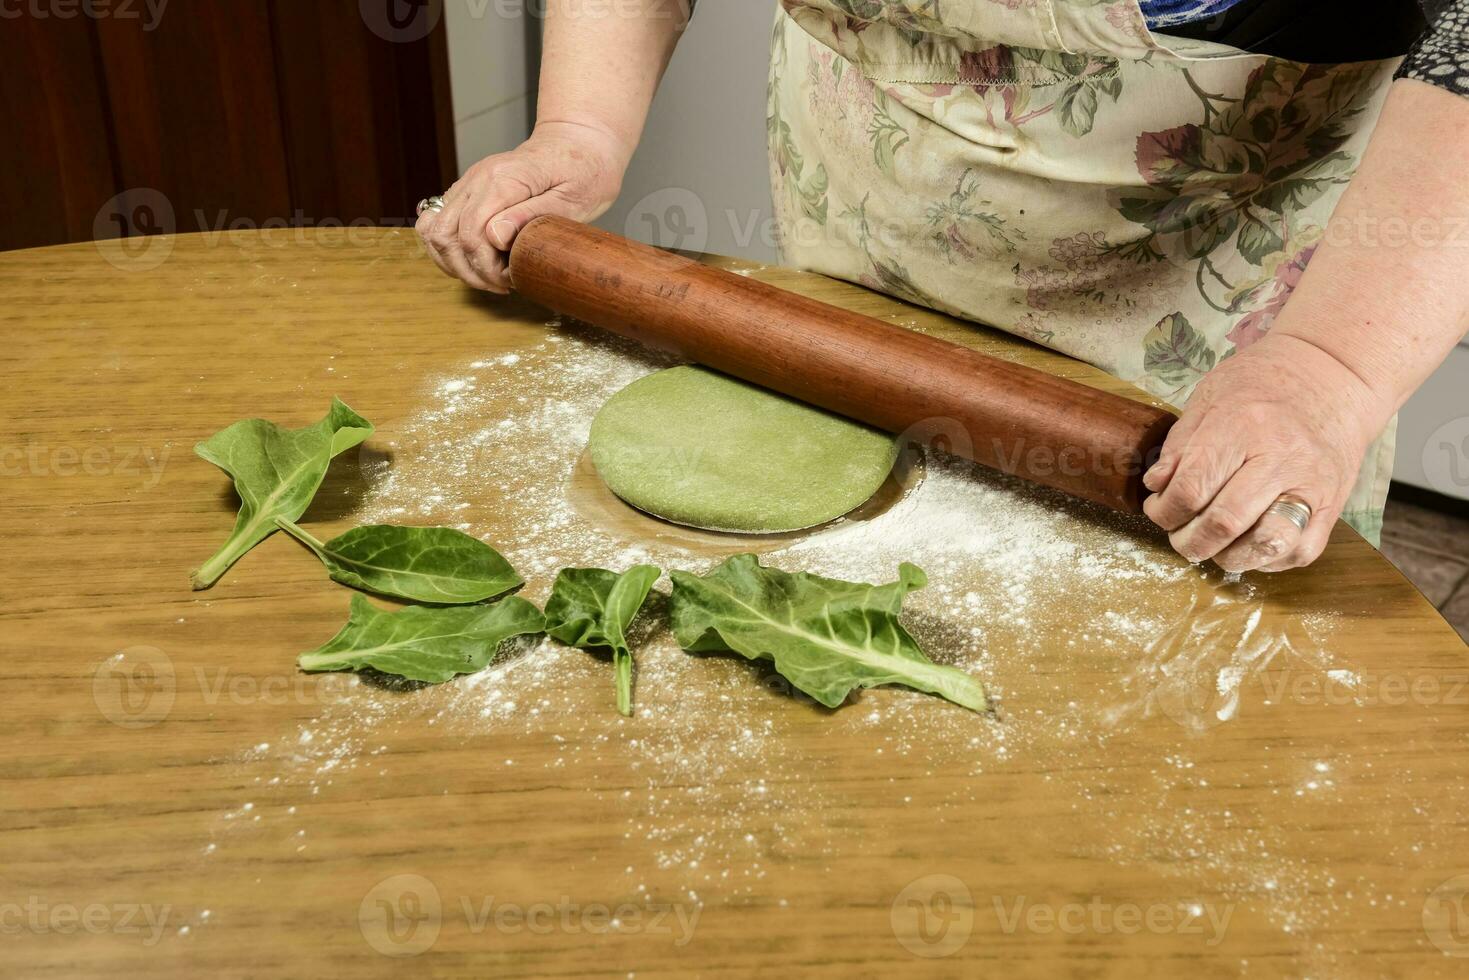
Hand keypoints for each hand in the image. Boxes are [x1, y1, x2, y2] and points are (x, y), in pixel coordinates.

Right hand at [414, 121, 631, 293]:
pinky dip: (451, 247)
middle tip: (500, 284)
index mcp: (502, 179)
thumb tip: (494, 237)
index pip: (470, 233)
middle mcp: (478, 178)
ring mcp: (469, 182)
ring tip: (488, 276)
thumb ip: (531, 216)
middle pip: (443, 233)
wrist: (578, 142)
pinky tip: (480, 260)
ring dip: (454, 261)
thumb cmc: (584, 170)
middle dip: (467, 269)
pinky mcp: (468, 189)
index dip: (484, 266)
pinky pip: (440, 221)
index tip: (510, 280)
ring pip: (433, 229)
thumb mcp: (572, 199)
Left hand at [1141, 334, 1390, 572]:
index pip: (1192, 488)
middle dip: (1189, 542)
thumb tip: (1156, 485)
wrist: (1333, 377)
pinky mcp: (1333, 505)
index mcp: (1242, 426)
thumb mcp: (1209, 397)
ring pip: (1266, 544)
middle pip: (1224, 523)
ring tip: (1214, 545)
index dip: (1164, 512)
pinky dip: (1267, 560)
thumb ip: (1180, 444)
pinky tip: (1249, 544)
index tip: (1159, 510)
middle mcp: (1280, 457)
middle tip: (1180, 536)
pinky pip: (1300, 551)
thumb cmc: (1263, 385)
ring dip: (1228, 557)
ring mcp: (1311, 485)